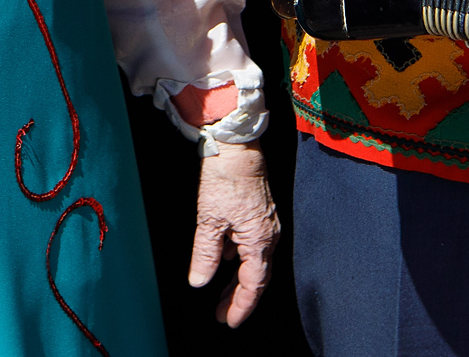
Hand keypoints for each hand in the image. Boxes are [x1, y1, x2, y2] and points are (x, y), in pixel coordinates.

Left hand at [189, 143, 275, 326]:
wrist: (236, 146)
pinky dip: (237, 259)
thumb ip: (206, 255)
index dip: (241, 305)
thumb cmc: (224, 179)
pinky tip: (222, 260)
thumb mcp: (209, 221)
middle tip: (222, 314)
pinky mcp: (259, 215)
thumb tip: (200, 281)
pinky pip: (251, 246)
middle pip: (256, 277)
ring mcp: (266, 225)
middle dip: (238, 298)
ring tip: (220, 296)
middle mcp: (268, 236)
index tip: (229, 321)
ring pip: (253, 262)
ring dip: (237, 280)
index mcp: (259, 241)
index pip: (253, 284)